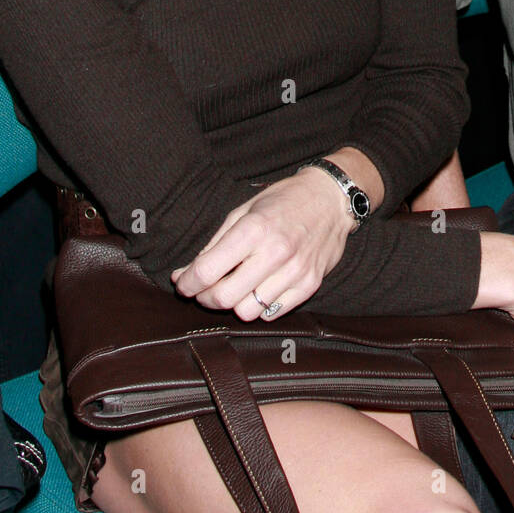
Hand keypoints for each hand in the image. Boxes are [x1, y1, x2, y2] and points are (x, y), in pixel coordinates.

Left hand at [171, 169, 352, 320]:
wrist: (330, 199)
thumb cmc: (283, 201)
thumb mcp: (243, 211)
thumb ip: (214, 245)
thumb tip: (184, 275)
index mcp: (253, 229)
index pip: (207, 270)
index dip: (187, 283)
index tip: (183, 283)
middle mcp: (275, 253)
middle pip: (224, 298)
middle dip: (204, 298)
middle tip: (203, 289)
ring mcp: (295, 272)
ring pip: (247, 311)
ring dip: (233, 303)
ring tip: (234, 287)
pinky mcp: (309, 284)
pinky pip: (272, 313)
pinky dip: (259, 306)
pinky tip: (258, 288)